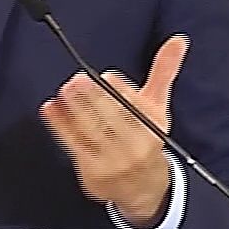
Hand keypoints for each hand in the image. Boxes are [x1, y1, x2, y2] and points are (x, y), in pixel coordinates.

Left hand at [38, 34, 188, 227]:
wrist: (143, 187)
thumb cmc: (147, 137)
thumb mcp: (158, 105)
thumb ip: (164, 70)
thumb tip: (177, 41)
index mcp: (152, 127)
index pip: (136, 107)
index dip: (122, 92)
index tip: (107, 77)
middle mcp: (136, 146)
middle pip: (113, 119)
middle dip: (93, 99)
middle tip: (76, 81)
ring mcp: (114, 161)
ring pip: (93, 132)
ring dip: (75, 111)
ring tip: (64, 92)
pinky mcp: (93, 171)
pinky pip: (74, 145)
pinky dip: (60, 126)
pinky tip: (51, 110)